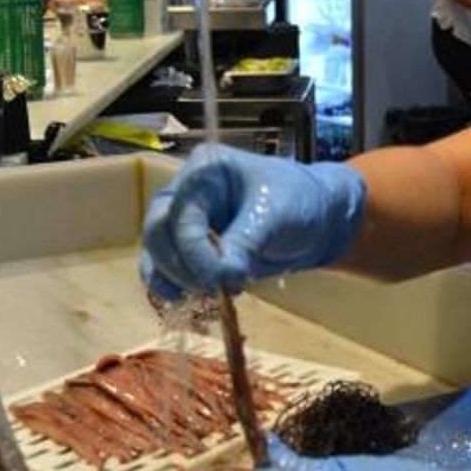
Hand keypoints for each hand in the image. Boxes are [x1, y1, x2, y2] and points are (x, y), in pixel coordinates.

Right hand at [139, 145, 365, 297]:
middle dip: (180, 266)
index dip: (193, 250)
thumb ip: (245, 242)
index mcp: (204, 170)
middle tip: (212, 288)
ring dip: (175, 279)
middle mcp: (184, 192)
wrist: (314, 219)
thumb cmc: (298, 202)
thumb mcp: (276, 215)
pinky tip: (191, 299)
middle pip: (157, 231)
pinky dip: (171, 286)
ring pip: (155, 252)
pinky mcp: (185, 247)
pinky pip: (161, 268)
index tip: (219, 279)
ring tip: (210, 294)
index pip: (181, 213)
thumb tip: (222, 277)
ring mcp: (181, 219)